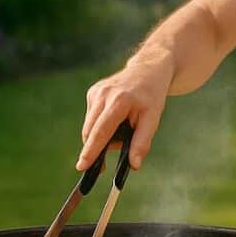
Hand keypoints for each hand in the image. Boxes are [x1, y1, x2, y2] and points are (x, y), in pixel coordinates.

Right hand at [77, 52, 173, 170]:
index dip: (91, 150)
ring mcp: (96, 92)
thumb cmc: (151, 96)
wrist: (148, 70)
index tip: (81, 166)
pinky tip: (116, 120)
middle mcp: (103, 94)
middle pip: (91, 131)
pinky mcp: (92, 92)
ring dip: (100, 137)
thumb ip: (142, 142)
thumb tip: (134, 165)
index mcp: (119, 101)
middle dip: (96, 149)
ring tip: (122, 130)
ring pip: (89, 127)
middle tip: (105, 164)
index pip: (101, 130)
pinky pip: (91, 118)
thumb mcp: (153, 119)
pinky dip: (100, 126)